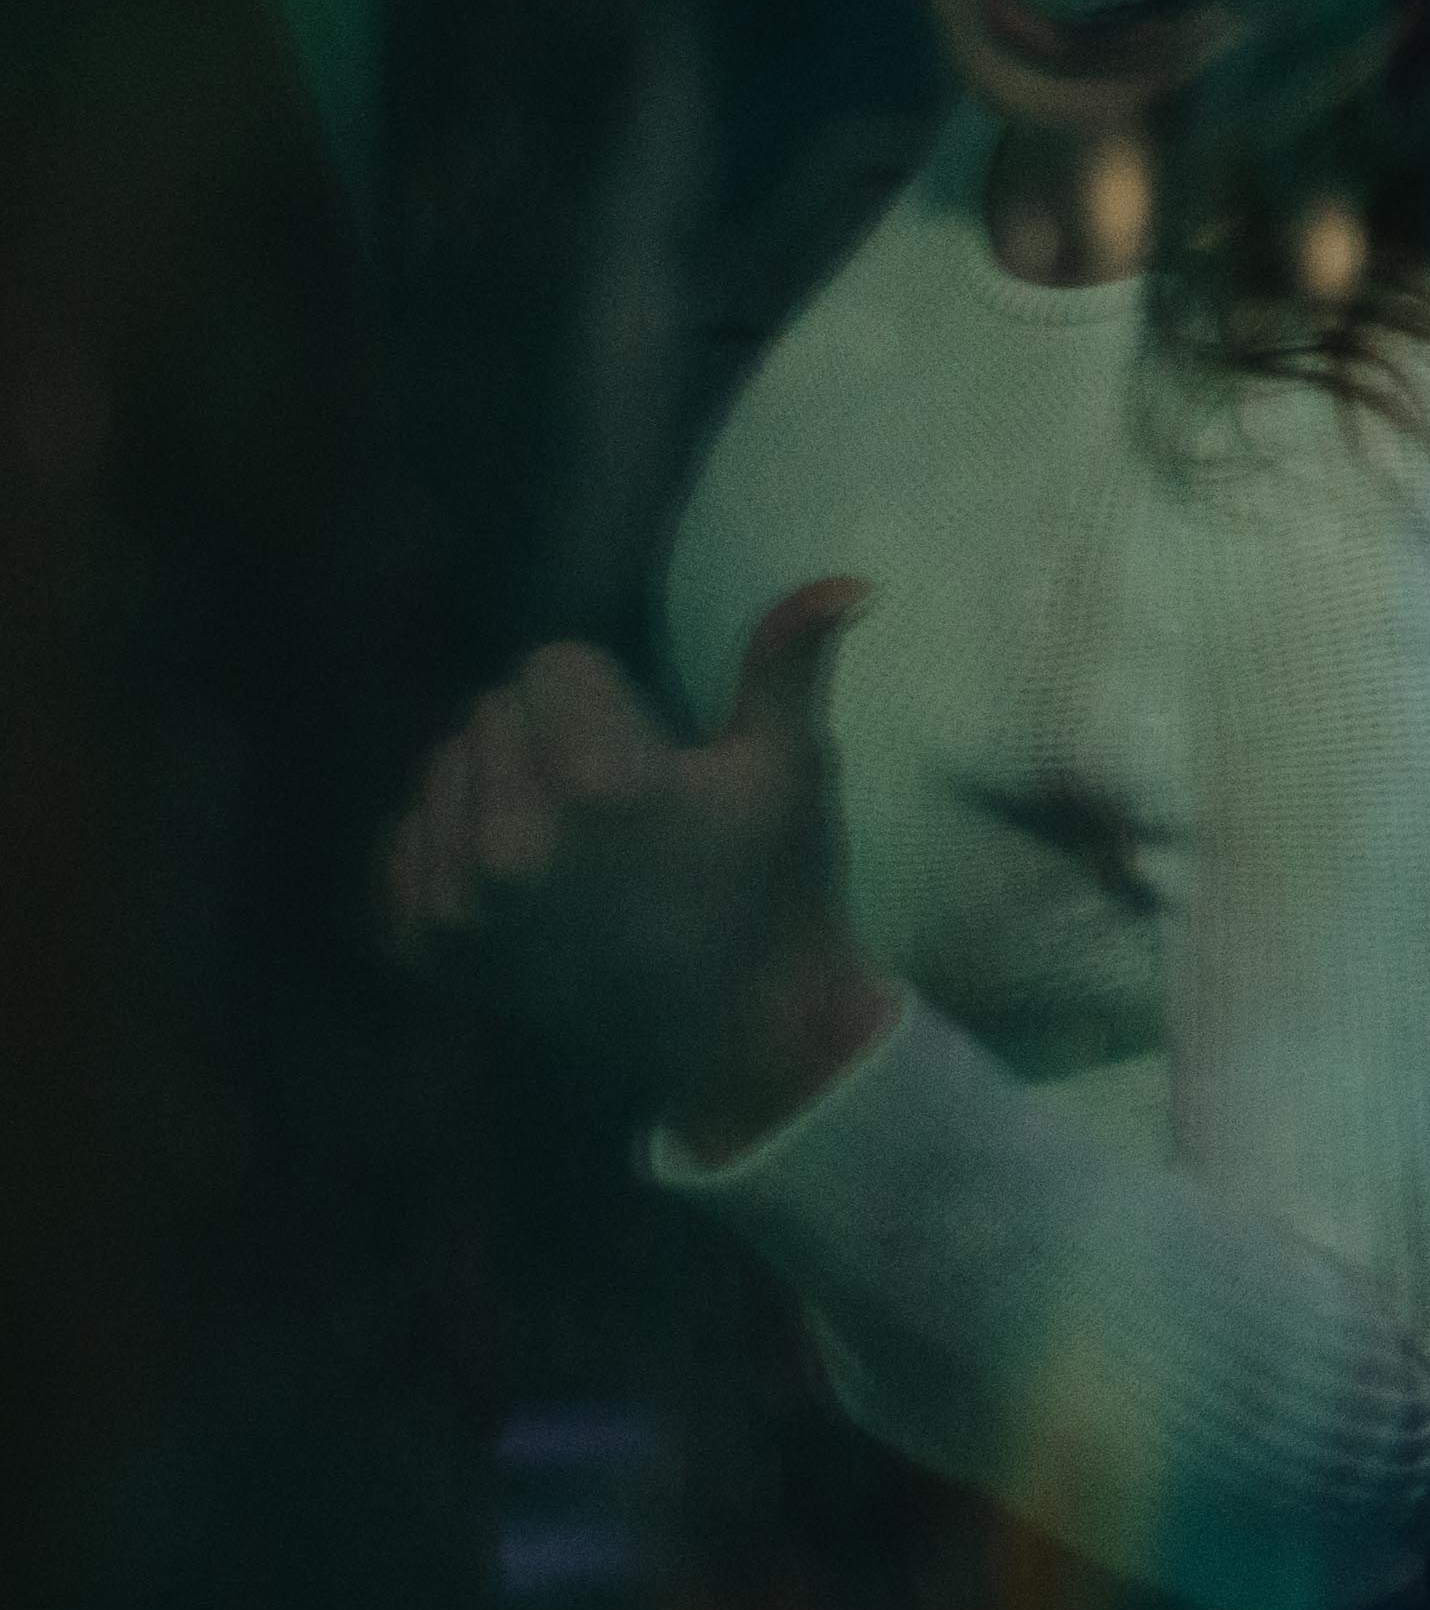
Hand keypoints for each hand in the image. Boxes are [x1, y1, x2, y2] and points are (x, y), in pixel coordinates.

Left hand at [378, 582, 896, 1157]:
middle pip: (490, 711)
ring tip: (567, 841)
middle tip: (614, 804)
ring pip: (440, 773)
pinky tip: (516, 882)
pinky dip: (448, 852)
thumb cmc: (772, 882)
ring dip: (494, 788)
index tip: (654, 755)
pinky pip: (401, 848)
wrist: (739, 1031)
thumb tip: (848, 579)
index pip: (550, 664)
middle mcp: (512, 845)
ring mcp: (460, 905)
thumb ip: (788, 662)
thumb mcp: (789, 766)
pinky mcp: (428, 951)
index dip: (611, 698)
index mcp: (600, 785)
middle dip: (548, 736)